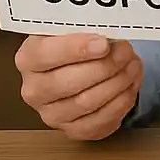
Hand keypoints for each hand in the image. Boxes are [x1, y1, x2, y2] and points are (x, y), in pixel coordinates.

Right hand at [15, 34, 142, 139]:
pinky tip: (129, 85)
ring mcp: (51, 114)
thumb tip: (107, 35)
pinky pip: (99, 122)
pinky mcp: (72, 130)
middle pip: (69, 82)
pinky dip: (120, 103)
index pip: (46, 55)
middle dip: (105, 66)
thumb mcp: (69, 29)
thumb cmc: (71, 45)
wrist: (72, 68)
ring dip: (117, 83)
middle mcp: (34, 90)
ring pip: (87, 102)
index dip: (76, 49)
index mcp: (27, 59)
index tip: (104, 44)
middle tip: (126, 51)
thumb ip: (82, 29)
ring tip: (132, 65)